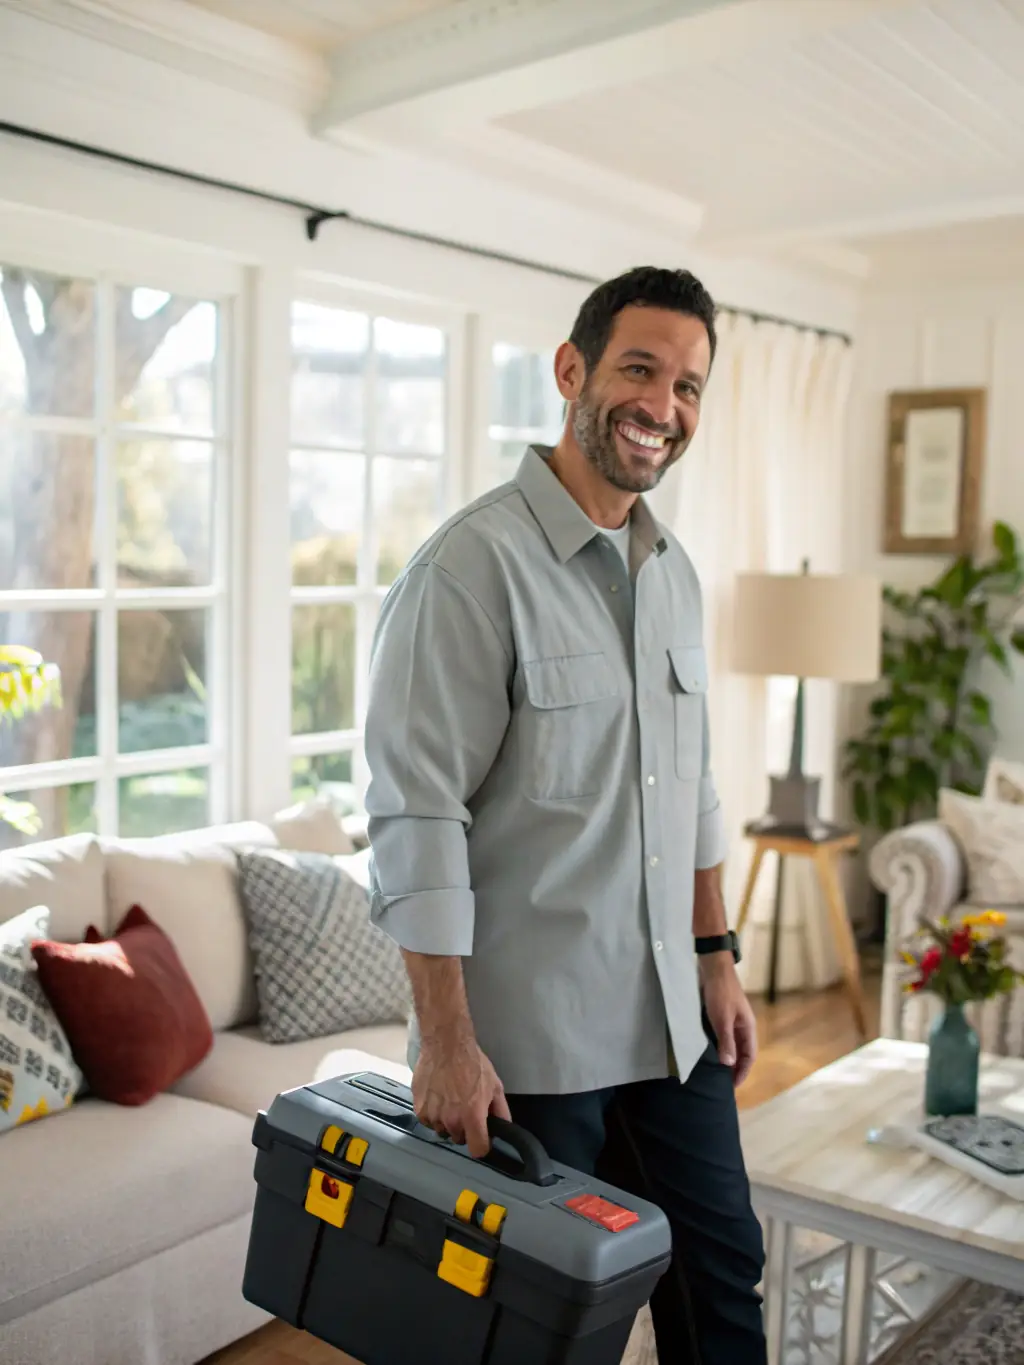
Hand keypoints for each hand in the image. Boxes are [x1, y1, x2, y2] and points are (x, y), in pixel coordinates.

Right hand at [412, 1031, 510, 1158]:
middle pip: (459, 1139)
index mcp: (472, 1116)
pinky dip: (433, 1113)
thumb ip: (501, 1111)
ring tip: (450, 1099)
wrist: (446, 1044)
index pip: (478, 1150)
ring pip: (443, 1130)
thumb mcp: (495, 1085)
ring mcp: (433, 1116)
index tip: (482, 1138)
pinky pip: (428, 1120)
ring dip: (447, 1121)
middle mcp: (451, 1120)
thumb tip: (504, 1128)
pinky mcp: (419, 1109)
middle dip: (464, 1128)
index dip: (482, 1146)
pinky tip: (438, 1096)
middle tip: (465, 1108)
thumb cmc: (471, 1062)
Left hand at [700, 954, 757, 1087]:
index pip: (749, 1055)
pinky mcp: (720, 1014)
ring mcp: (731, 1019)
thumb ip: (726, 1041)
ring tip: (715, 1071)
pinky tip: (708, 1051)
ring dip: (725, 1056)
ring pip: (731, 1043)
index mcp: (747, 1027)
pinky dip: (717, 1045)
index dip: (742, 1071)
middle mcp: (741, 1025)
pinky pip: (721, 1035)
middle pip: (741, 1051)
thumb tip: (729, 1064)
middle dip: (734, 1067)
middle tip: (723, 1082)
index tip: (733, 1086)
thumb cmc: (720, 992)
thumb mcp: (722, 1019)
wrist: (712, 967)